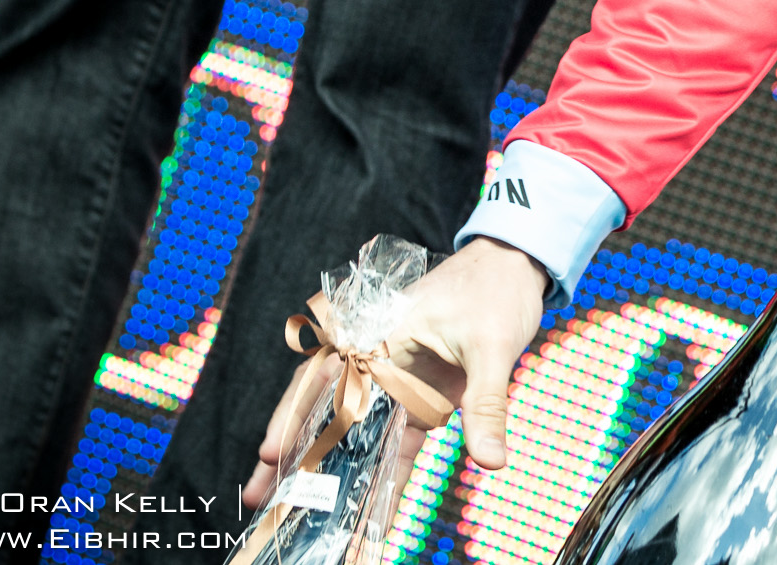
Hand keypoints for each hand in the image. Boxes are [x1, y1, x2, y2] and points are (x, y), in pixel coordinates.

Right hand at [242, 239, 547, 512]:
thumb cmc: (495, 290)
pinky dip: (384, 469)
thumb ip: (486, 405)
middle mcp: (382, 360)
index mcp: (381, 336)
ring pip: (358, 431)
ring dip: (335, 468)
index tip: (270, 452)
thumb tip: (489, 460)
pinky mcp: (424, 395)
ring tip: (297, 508)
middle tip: (259, 495)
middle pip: (328, 409)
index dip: (294, 416)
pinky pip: (398, 437)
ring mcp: (401, 380)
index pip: (324, 378)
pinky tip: (369, 506)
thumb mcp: (492, 347)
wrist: (517, 267)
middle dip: (294, 452)